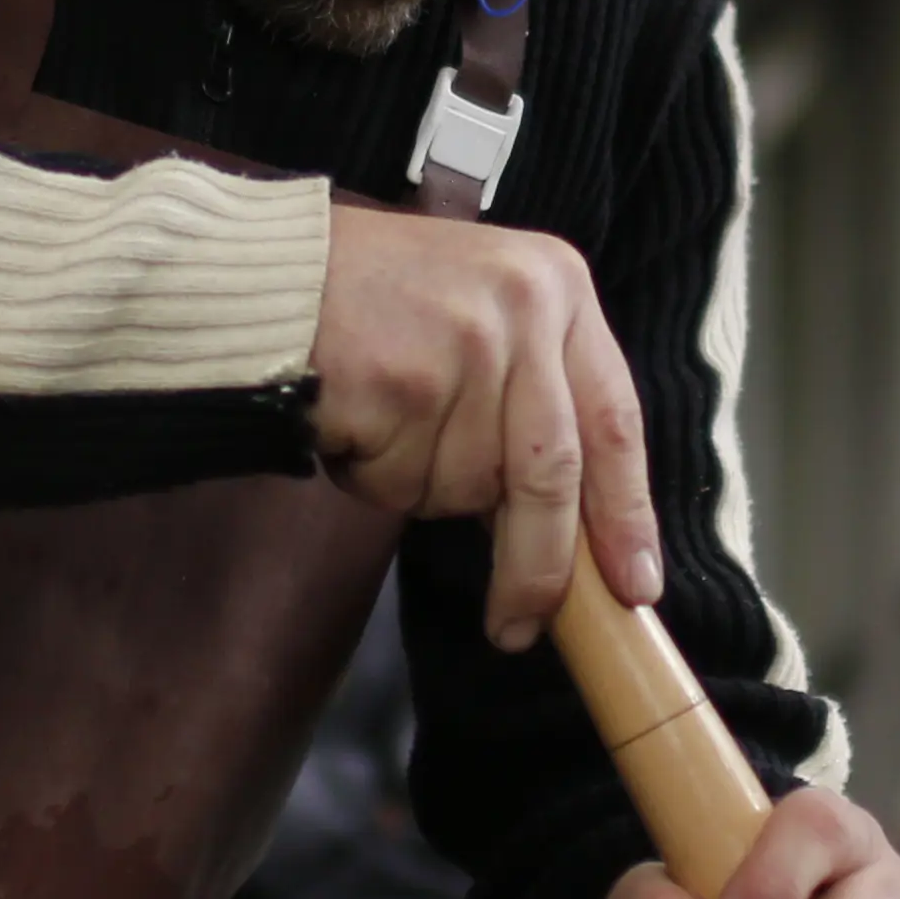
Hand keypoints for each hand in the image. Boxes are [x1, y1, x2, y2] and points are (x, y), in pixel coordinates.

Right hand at [312, 198, 656, 647]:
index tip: (633, 585)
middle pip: (551, 477)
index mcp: (560, 286)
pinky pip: (405, 485)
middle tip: (519, 624)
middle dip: (536, 566)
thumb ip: (537, 394)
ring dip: (422, 486)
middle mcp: (526, 308)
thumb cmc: (374, 302)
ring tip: (385, 423)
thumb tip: (574, 532)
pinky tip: (354, 421)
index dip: (626, 515)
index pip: (616, 422)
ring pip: (469, 488)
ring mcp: (465, 345)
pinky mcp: (404, 384)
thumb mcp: (485, 311)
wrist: (266, 274)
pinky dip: (374, 477)